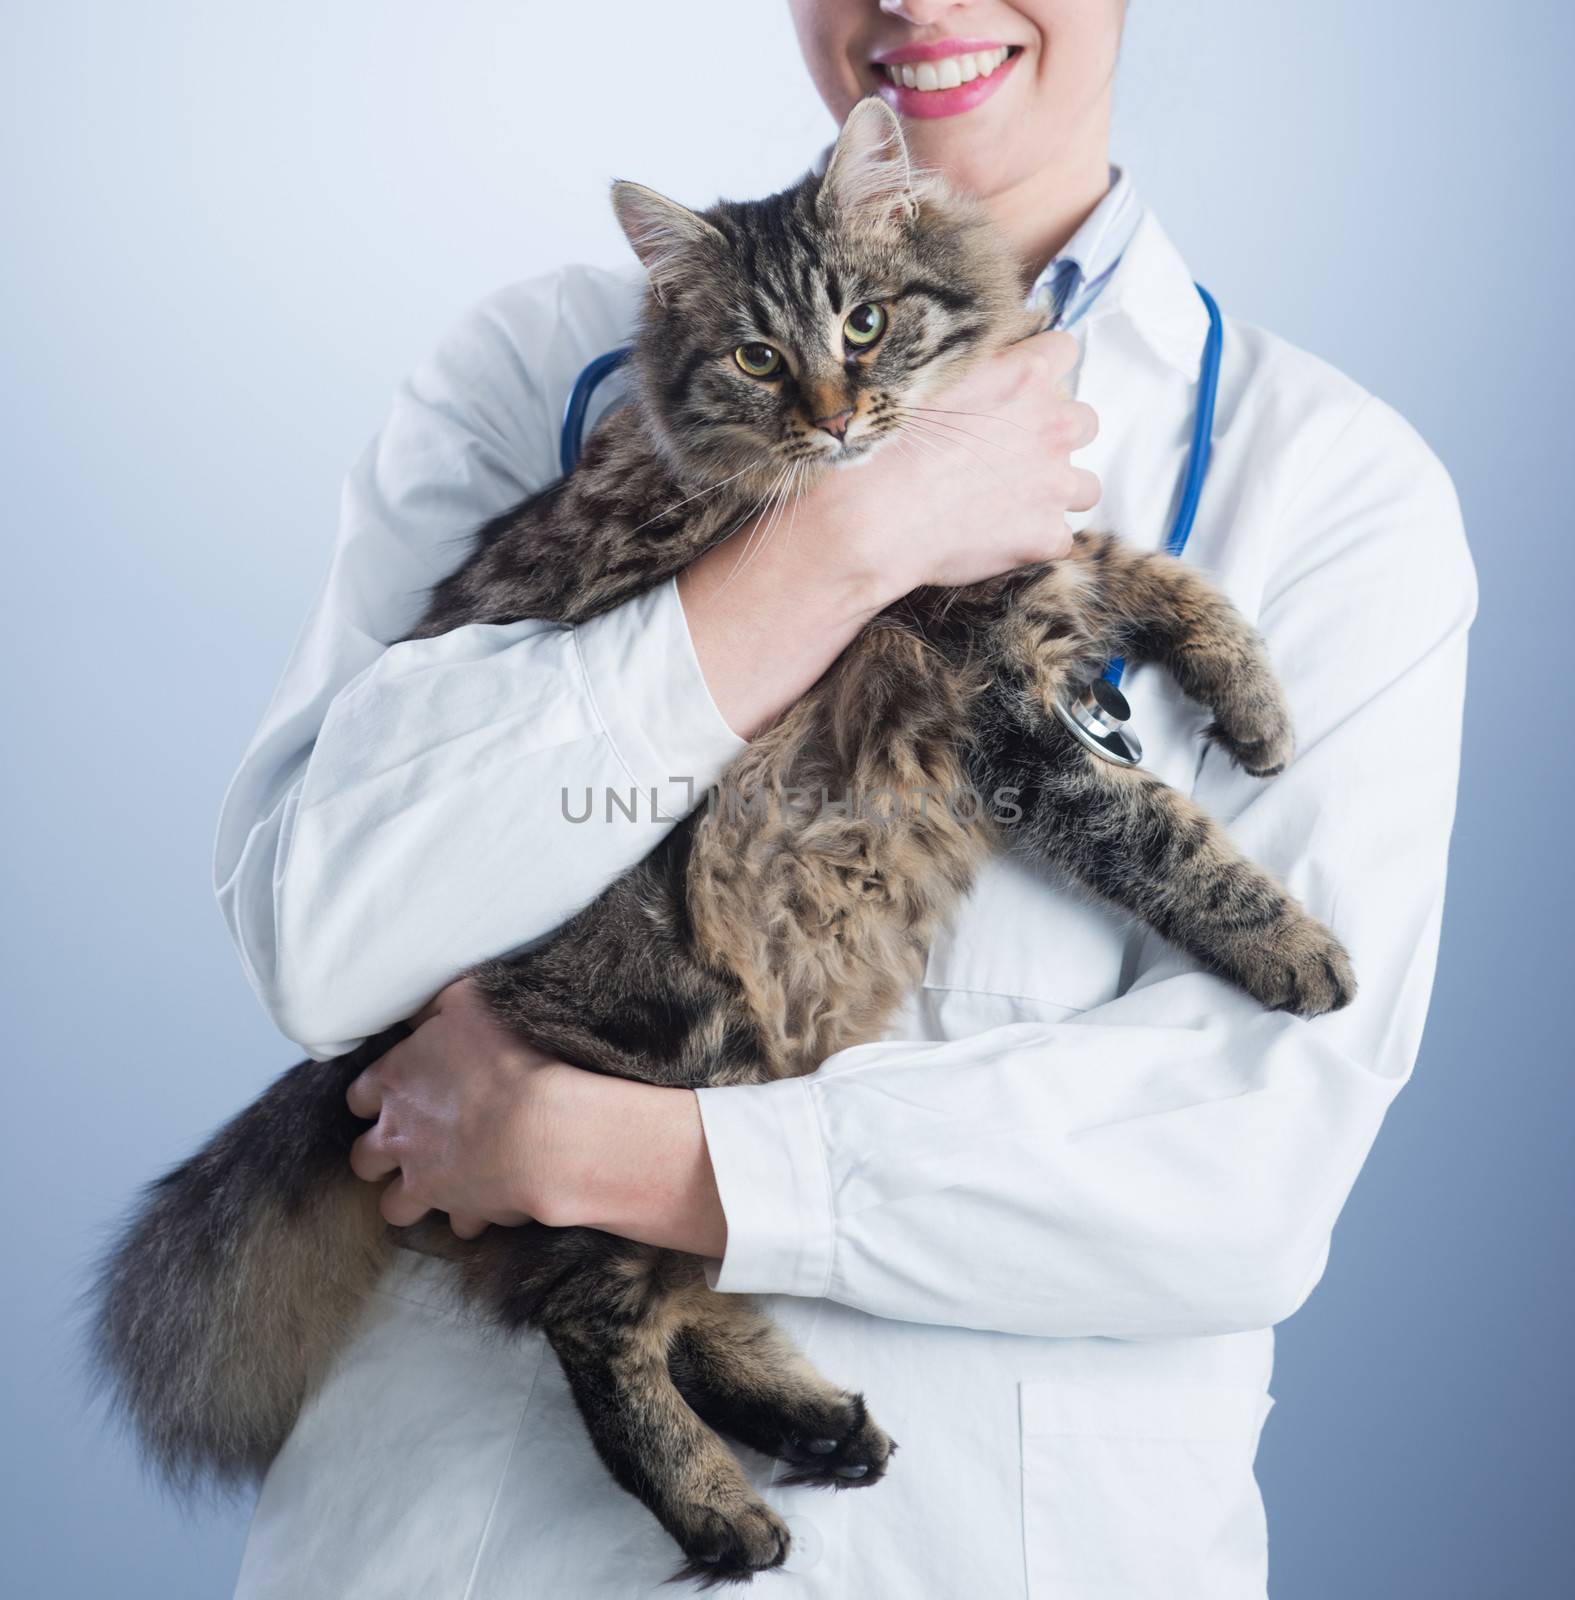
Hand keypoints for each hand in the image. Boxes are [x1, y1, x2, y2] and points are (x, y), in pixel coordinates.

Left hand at [346, 979, 726, 1255]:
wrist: (543, 1128)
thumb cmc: (508, 1057)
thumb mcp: (471, 1002)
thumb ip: (438, 1006)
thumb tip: (422, 1010)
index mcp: (395, 1082)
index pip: (359, 1095)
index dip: (373, 1096)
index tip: (393, 1093)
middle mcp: (399, 1137)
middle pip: (364, 1158)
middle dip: (379, 1154)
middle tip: (408, 1143)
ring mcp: (427, 1181)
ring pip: (396, 1205)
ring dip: (413, 1195)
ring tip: (438, 1183)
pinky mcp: (463, 1211)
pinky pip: (459, 1224)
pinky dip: (472, 1213)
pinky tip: (490, 1199)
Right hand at [829, 328, 1099, 598]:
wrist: (873, 521)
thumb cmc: (887, 451)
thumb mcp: (926, 385)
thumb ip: (974, 372)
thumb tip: (984, 367)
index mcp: (1025, 378)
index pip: (1064, 350)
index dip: (1042, 369)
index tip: (1022, 388)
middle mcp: (1052, 426)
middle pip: (1083, 422)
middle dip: (1055, 437)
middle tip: (1012, 455)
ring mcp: (1055, 485)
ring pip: (1085, 487)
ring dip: (1057, 493)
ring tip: (1013, 504)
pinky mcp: (1046, 536)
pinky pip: (1060, 539)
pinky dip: (1035, 541)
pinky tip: (999, 540)